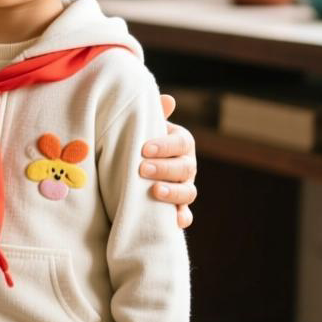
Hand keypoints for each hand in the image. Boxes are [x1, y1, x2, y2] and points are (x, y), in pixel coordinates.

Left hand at [138, 95, 197, 227]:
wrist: (132, 165)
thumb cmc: (139, 140)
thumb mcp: (143, 125)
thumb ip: (152, 113)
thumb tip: (168, 100)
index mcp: (181, 142)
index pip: (181, 142)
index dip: (165, 146)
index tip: (144, 149)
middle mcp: (187, 165)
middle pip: (185, 167)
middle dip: (164, 168)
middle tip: (142, 169)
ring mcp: (185, 187)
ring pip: (189, 191)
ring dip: (174, 193)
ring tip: (156, 192)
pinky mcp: (177, 207)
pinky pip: (185, 214)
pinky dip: (182, 218)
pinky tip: (174, 221)